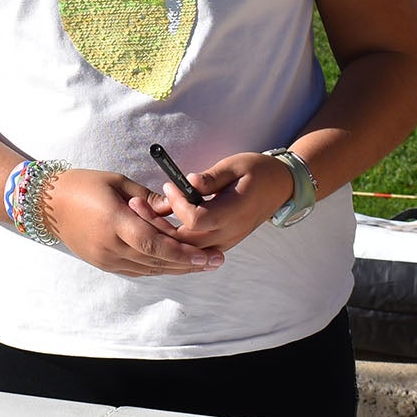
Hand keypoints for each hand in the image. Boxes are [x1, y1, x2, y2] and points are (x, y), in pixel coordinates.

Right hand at [43, 169, 222, 277]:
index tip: (208, 255)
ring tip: (204, 263)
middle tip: (218, 260)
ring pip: (150, 269)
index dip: (183, 254)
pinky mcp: (104, 264)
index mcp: (114, 222)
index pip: (155, 245)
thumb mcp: (119, 183)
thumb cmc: (85, 185)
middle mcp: (111, 247)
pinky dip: (159, 267)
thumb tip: (177, 208)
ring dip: (178, 268)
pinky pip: (138, 269)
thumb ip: (150, 199)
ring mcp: (106, 259)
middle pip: (157, 262)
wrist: (49, 204)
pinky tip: (177, 263)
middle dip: (190, 263)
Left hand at [140, 151, 290, 253]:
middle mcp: (230, 233)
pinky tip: (155, 226)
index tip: (169, 185)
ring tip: (141, 215)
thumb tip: (189, 181)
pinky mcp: (221, 243)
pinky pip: (192, 250)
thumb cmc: (257, 172)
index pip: (197, 220)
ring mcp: (226, 242)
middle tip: (137, 205)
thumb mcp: (235, 166)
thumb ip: (212, 177)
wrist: (279, 187)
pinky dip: (173, 241)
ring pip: (186, 250)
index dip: (178, 204)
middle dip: (158, 225)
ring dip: (161, 235)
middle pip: (186, 241)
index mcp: (235, 212)